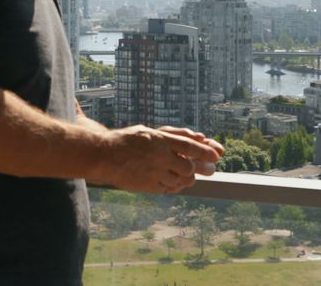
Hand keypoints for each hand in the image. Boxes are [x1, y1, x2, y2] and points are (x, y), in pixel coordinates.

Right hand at [98, 125, 222, 193]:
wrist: (104, 156)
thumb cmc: (128, 141)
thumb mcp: (150, 132)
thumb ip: (174, 135)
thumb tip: (199, 136)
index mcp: (159, 139)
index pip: (189, 146)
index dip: (206, 151)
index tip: (217, 155)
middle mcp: (158, 156)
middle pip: (189, 166)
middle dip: (202, 168)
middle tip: (211, 169)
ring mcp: (153, 173)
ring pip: (181, 180)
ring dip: (189, 178)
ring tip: (190, 175)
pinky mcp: (148, 186)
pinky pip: (170, 189)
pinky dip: (176, 186)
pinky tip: (175, 182)